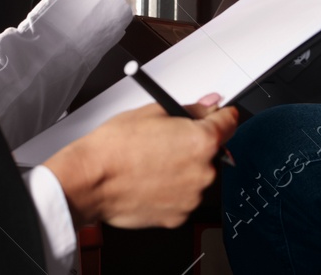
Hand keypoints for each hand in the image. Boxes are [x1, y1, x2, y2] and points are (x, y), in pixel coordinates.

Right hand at [44, 98, 238, 228]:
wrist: (90, 180)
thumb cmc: (115, 147)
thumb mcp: (154, 111)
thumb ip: (192, 109)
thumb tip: (211, 105)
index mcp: (202, 140)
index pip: (230, 122)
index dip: (221, 116)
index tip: (219, 117)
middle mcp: (203, 171)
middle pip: (213, 152)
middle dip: (196, 145)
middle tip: (168, 142)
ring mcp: (192, 197)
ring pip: (197, 177)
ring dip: (184, 170)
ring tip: (154, 163)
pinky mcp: (178, 217)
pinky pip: (184, 198)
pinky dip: (173, 191)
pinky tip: (151, 180)